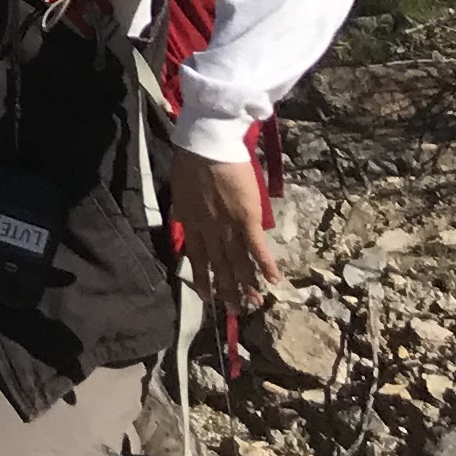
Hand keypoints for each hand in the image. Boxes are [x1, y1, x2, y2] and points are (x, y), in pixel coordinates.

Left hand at [168, 149, 282, 312]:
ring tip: (253, 303)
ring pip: (237, 261)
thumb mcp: (181, 190)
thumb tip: (184, 219)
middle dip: (227, 289)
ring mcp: (228, 226)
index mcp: (190, 222)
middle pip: (219, 265)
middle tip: (235, 310)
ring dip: (247, 284)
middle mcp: (208, 230)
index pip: (197, 257)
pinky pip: (256, 247)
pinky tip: (274, 281)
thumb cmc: (192, 161)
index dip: (203, 278)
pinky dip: (265, 265)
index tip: (208, 296)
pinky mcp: (247, 218)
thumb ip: (184, 209)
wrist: (207, 145)